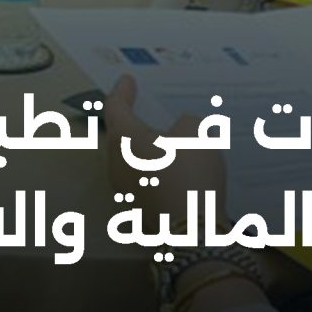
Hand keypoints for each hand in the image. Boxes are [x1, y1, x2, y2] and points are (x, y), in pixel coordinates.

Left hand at [104, 75, 232, 226]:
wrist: (194, 231)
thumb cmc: (189, 173)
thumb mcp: (196, 133)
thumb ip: (186, 123)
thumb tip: (181, 130)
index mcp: (123, 139)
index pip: (115, 107)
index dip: (122, 91)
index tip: (128, 81)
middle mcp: (116, 165)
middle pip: (120, 137)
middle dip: (134, 124)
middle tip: (149, 112)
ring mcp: (125, 192)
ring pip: (132, 163)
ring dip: (147, 152)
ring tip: (169, 143)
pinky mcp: (139, 213)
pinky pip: (145, 183)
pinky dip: (157, 174)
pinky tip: (177, 173)